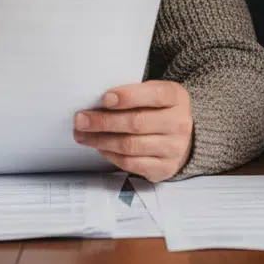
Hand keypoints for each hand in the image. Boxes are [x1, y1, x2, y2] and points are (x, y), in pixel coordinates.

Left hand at [73, 81, 192, 182]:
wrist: (183, 138)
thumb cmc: (159, 111)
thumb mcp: (153, 94)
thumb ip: (132, 94)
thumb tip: (96, 103)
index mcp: (176, 98)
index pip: (154, 95)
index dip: (128, 97)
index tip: (105, 98)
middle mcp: (179, 123)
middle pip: (136, 123)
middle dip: (103, 122)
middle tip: (80, 120)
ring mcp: (173, 148)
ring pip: (130, 145)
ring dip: (101, 140)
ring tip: (83, 135)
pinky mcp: (164, 168)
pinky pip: (131, 163)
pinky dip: (110, 155)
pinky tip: (100, 147)